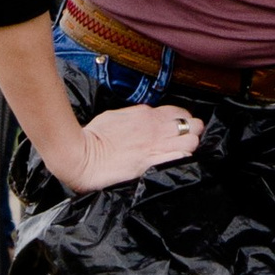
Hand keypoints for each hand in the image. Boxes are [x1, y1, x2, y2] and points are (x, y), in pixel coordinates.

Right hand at [70, 100, 203, 188]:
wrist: (81, 156)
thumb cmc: (92, 137)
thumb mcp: (115, 118)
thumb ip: (134, 119)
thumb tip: (143, 121)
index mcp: (145, 114)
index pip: (178, 112)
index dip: (184, 121)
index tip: (180, 129)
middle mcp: (154, 127)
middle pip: (191, 124)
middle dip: (193, 132)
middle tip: (187, 141)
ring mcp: (155, 145)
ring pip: (191, 140)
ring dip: (190, 146)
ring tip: (183, 153)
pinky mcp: (151, 163)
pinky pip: (180, 158)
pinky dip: (184, 159)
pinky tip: (179, 162)